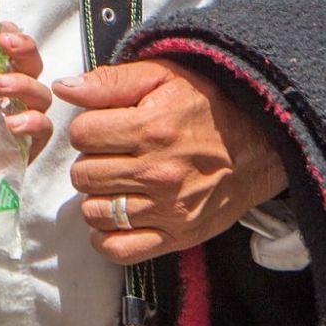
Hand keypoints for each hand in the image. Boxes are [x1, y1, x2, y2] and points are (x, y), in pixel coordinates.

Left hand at [0, 24, 51, 158]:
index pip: (9, 45)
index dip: (12, 34)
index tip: (0, 34)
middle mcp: (3, 91)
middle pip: (32, 64)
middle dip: (26, 51)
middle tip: (6, 50)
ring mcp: (13, 118)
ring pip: (41, 93)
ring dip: (24, 84)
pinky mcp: (19, 147)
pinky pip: (44, 129)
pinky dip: (34, 121)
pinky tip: (11, 123)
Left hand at [54, 59, 288, 265]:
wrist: (261, 145)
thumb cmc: (208, 106)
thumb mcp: (162, 76)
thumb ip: (110, 81)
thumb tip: (64, 88)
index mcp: (150, 129)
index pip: (81, 134)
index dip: (86, 128)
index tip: (103, 128)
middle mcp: (157, 173)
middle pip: (84, 174)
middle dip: (90, 161)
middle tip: (110, 155)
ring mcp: (168, 209)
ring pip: (95, 211)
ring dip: (97, 196)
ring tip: (114, 181)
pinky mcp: (178, 236)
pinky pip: (120, 249)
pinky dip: (107, 236)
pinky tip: (114, 215)